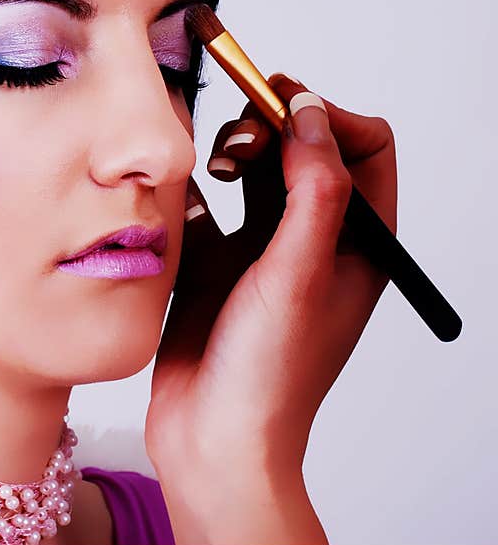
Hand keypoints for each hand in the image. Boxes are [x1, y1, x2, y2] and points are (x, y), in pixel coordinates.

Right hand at [146, 73, 396, 473]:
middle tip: (239, 143)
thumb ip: (313, 189)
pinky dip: (192, 190)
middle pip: (303, 151)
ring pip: (254, 173)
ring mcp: (262, 252)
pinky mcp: (215, 265)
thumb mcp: (300, 275)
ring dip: (232, 153)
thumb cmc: (269, 377)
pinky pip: (206, 206)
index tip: (280, 104)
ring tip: (212, 165)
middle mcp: (312, 241)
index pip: (363, 147)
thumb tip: (310, 114)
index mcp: (357, 243)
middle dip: (271, 128)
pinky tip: (180, 195)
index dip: (325, 115)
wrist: (213, 440)